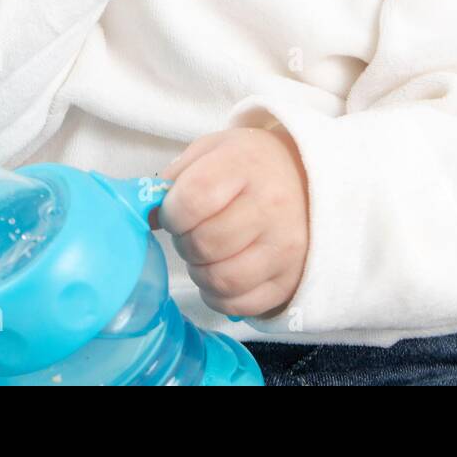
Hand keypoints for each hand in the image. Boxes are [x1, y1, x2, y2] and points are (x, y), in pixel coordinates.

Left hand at [149, 126, 309, 320]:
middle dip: (185, 242)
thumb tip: (146, 217)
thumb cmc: (251, 166)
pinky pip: (237, 305)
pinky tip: (223, 271)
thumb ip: (175, 178)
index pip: (193, 199)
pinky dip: (218, 295)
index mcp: (248, 165)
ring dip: (200, 271)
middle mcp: (272, 207)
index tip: (176, 211)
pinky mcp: (289, 281)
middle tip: (193, 231)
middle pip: (204, 244)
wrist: (310, 181)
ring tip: (207, 252)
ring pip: (219, 281)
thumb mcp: (214, 151)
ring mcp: (284, 248)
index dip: (173, 212)